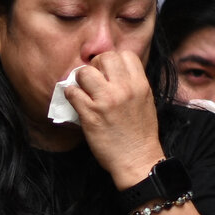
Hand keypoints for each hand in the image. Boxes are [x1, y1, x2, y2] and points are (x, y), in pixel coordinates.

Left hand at [64, 50, 162, 189]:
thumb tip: (114, 74)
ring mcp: (106, 101)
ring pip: (85, 72)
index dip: (112, 60)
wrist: (137, 158)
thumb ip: (132, 84)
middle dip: (95, 66)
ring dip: (79, 79)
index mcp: (140, 84)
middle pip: (104, 58)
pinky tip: (75, 101)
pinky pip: (73, 93)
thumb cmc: (140, 133)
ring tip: (82, 90)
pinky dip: (70, 94)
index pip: (124, 55)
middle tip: (92, 80)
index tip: (107, 72)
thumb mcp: (144, 101)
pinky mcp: (91, 115)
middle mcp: (124, 89)